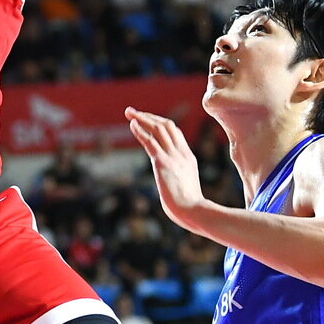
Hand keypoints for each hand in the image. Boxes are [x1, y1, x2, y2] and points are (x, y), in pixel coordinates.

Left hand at [125, 109, 207, 230]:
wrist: (193, 211)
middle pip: (167, 126)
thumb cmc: (189, 208)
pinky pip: (150, 141)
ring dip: (142, 118)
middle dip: (149, 116)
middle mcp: (181, 153)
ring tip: (129, 112)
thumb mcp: (186, 189)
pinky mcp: (163, 163)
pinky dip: (140, 131)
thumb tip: (170, 189)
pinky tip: (132, 125)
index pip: (175, 134)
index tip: (147, 120)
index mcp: (188, 158)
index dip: (160, 124)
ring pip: (158, 129)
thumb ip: (179, 183)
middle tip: (133, 111)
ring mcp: (173, 157)